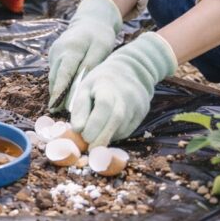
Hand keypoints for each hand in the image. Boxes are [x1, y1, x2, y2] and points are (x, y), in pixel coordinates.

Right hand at [47, 0, 121, 110]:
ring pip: (54, 76)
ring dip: (57, 90)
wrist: (91, 20)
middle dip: (57, 95)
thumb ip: (90, 66)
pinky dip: (59, 82)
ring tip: (62, 107)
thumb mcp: (101, 49)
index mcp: (70, 48)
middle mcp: (58, 51)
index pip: (63, 74)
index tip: (55, 106)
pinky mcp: (54, 55)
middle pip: (56, 77)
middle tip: (59, 112)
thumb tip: (80, 87)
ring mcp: (54, 52)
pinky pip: (56, 72)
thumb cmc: (99, 35)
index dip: (59, 92)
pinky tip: (64, 94)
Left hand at [69, 32, 177, 146]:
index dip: (95, 123)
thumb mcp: (85, 88)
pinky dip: (115, 134)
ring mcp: (137, 103)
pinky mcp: (142, 113)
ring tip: (96, 136)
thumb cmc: (100, 82)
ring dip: (107, 136)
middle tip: (90, 149)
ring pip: (122, 127)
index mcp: (107, 84)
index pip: (104, 105)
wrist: (129, 71)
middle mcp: (126, 94)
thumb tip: (77, 130)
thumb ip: (80, 107)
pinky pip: (128, 130)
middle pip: (116, 119)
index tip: (84, 137)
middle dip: (102, 137)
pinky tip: (108, 131)